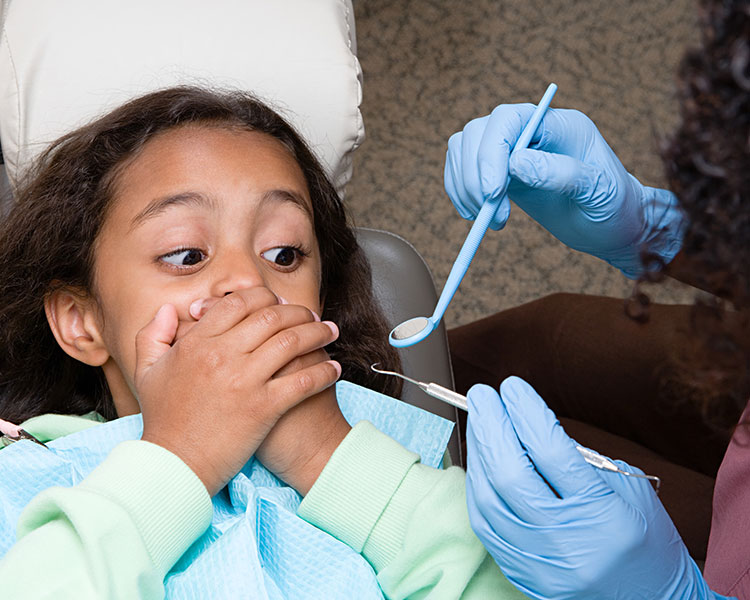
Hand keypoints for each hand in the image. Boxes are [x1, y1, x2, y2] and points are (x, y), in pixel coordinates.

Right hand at [134, 287, 340, 495]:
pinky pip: (304, 380)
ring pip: (293, 342)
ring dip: (318, 333)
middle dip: (298, 312)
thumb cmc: (163, 420)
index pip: (239, 303)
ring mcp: (245, 380)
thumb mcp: (147, 371)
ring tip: (331, 333)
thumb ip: (153, 334)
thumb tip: (170, 309)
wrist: (176, 465)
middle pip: (272, 317)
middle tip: (312, 316)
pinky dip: (324, 371)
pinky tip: (334, 368)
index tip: (279, 303)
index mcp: (197, 343)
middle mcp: (222, 355)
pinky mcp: (264, 407)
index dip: (265, 297)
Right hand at [444, 105, 684, 277]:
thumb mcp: (597, 191)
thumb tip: (515, 163)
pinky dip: (460, 192)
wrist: (613, 225)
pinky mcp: (499, 172)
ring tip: (488, 219)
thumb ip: (560, 173)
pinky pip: (462, 170)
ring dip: (465, 185)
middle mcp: (530, 130)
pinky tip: (477, 215)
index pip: (508, 119)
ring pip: (463, 148)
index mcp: (559, 124)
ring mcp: (511, 150)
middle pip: (478, 132)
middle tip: (490, 213)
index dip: (491, 151)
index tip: (492, 192)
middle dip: (475, 174)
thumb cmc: (613, 205)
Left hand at [465, 377, 724, 599]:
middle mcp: (568, 541)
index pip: (553, 453)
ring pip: (489, 498)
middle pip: (511, 474)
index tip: (512, 387)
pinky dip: (477, 485)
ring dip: (478, 452)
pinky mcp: (522, 572)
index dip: (526, 413)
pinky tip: (479, 460)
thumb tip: (529, 424)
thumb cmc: (645, 540)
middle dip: (491, 426)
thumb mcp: (629, 489)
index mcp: (604, 515)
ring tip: (479, 421)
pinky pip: (485, 523)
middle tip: (482, 394)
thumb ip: (580, 458)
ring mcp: (540, 561)